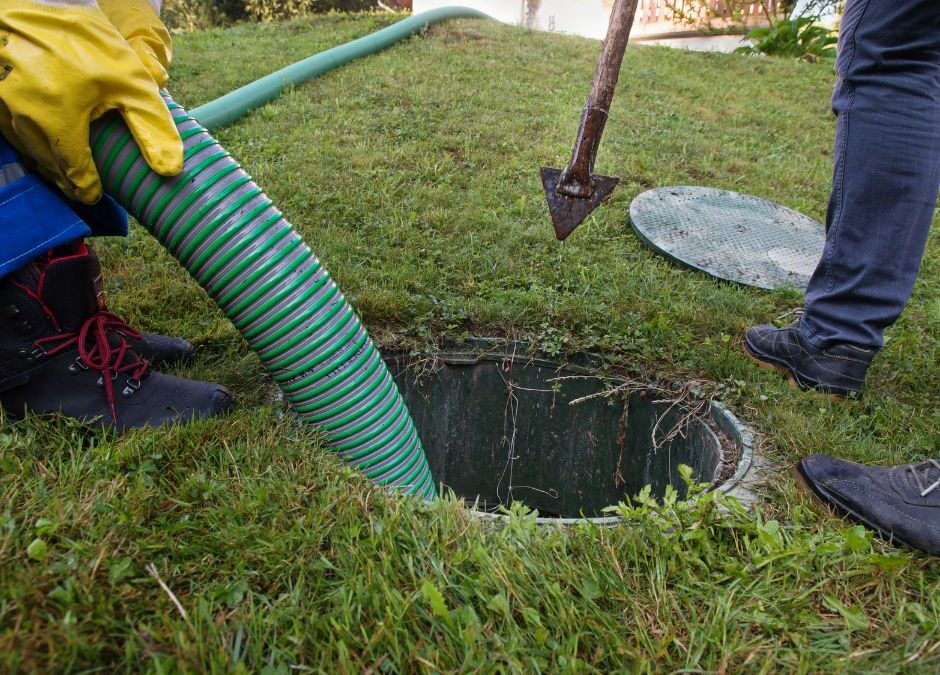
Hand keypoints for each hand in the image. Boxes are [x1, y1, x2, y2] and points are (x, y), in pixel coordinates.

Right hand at [0, 0, 182, 203]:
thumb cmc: (87, 40)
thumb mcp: (132, 82)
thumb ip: (151, 128)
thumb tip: (170, 170)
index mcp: (58, 120)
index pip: (74, 173)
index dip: (87, 189)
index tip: (95, 196)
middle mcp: (23, 117)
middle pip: (48, 165)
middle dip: (66, 180)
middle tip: (81, 190)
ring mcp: (1, 105)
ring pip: (27, 148)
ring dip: (47, 162)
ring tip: (65, 171)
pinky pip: (10, 129)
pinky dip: (29, 140)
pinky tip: (44, 141)